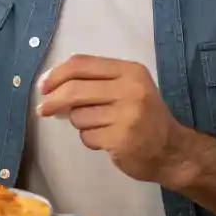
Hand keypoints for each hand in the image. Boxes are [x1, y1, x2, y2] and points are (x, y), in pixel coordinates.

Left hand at [36, 54, 186, 183]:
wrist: (172, 151)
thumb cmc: (144, 116)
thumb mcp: (128, 88)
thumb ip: (96, 81)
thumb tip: (52, 85)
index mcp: (130, 71)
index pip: (81, 64)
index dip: (56, 74)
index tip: (43, 86)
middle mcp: (130, 89)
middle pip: (74, 89)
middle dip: (53, 100)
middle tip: (43, 110)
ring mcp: (127, 115)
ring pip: (79, 116)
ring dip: (81, 124)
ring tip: (102, 127)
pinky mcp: (121, 139)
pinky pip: (87, 136)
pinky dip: (91, 139)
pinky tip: (108, 140)